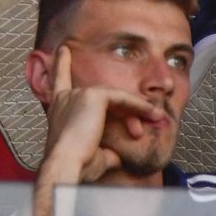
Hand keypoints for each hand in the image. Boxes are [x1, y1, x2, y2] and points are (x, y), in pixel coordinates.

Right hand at [39, 45, 165, 185]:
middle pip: (103, 95)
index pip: (59, 81)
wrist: (66, 165)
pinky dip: (139, 106)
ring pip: (116, 98)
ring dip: (138, 110)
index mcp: (59, 109)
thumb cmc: (75, 165)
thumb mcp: (93, 155)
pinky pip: (123, 99)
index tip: (64, 49)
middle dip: (131, 105)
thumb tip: (118, 154)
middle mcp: (66, 98)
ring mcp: (79, 94)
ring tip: (156, 118)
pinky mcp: (94, 96)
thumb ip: (106, 150)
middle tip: (153, 114)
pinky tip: (150, 114)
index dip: (61, 65)